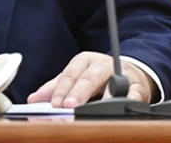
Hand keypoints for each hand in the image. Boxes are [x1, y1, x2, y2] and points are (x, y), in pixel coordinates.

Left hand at [26, 52, 156, 107]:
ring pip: (112, 83)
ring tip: (95, 109)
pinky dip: (130, 99)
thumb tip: (33, 99)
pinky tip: (123, 106)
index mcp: (84, 60)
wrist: (130, 72)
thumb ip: (55, 87)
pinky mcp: (138, 85)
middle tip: (68, 106)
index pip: (70, 75)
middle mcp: (102, 64)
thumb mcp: (76, 77)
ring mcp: (121, 73)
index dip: (61, 90)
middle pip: (89, 78)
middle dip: (78, 93)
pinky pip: (135, 92)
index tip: (54, 104)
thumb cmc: (97, 77)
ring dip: (104, 97)